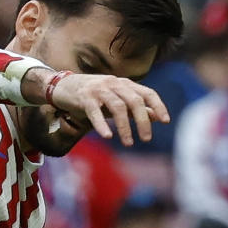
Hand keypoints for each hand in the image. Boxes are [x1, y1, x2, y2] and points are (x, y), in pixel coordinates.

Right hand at [29, 69, 169, 145]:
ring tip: (129, 143)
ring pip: (117, 107)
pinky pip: (95, 112)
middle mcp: (114, 84)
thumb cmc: (92, 96)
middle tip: (146, 139)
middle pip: (134, 100)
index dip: (158, 105)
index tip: (166, 121)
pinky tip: (107, 136)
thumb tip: (157, 116)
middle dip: (142, 121)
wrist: (62, 86)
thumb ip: (135, 107)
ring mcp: (99, 90)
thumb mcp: (116, 100)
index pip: (147, 92)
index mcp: (124, 84)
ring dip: (125, 127)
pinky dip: (102, 124)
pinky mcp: (84, 97)